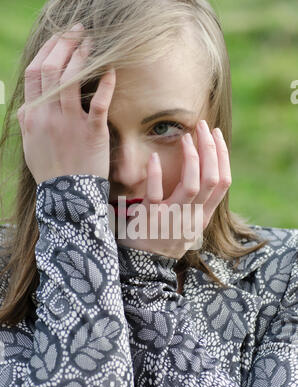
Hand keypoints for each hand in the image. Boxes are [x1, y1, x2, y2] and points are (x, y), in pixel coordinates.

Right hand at [17, 24, 115, 184]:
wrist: (68, 196)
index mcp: (32, 116)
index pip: (34, 73)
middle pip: (51, 69)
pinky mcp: (93, 133)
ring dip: (83, 56)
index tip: (57, 39)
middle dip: (64, 44)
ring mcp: (70, 123)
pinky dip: (106, 84)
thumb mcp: (31, 145)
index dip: (46, 51)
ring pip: (72, 80)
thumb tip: (27, 107)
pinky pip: (99, 103)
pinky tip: (112, 69)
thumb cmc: (51, 171)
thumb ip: (29, 123)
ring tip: (92, 42)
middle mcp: (48, 115)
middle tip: (77, 31)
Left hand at [117, 120, 231, 259]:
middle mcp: (192, 218)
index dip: (222, 157)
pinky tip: (153, 158)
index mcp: (203, 217)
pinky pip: (155, 194)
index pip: (223, 183)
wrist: (142, 266)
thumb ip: (197, 204)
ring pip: (192, 185)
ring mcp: (172, 220)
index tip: (216, 136)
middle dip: (210, 149)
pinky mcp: (150, 220)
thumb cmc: (163, 239)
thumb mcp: (188, 225)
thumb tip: (205, 171)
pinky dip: (156, 174)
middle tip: (203, 127)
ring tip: (185, 138)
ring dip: (191, 158)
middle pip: (211, 179)